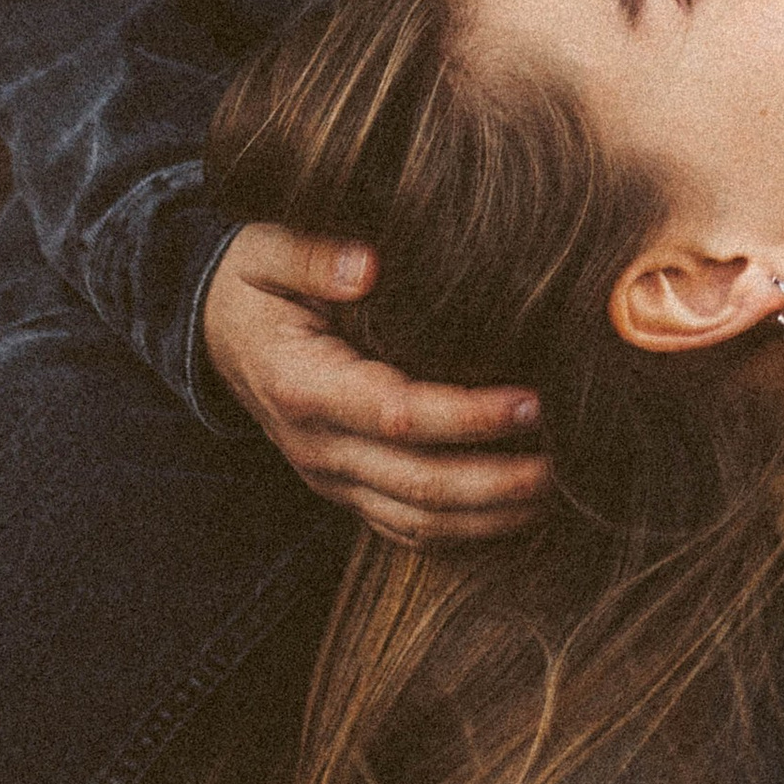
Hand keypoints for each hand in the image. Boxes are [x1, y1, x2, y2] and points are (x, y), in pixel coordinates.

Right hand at [201, 226, 551, 545]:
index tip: (532, 401)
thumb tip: (369, 265)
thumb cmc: (255, 281)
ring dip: (490, 516)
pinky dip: (463, 532)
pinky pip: (405, 527)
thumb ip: (313, 255)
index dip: (467, 415)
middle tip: (568, 462)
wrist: (215, 331)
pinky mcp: (345, 487)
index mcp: (301, 385)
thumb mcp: (266, 251)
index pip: (396, 414)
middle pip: (417, 484)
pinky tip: (515, 515)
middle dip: (497, 481)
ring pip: (416, 520)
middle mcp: (316, 446)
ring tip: (558, 492)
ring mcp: (330, 476)